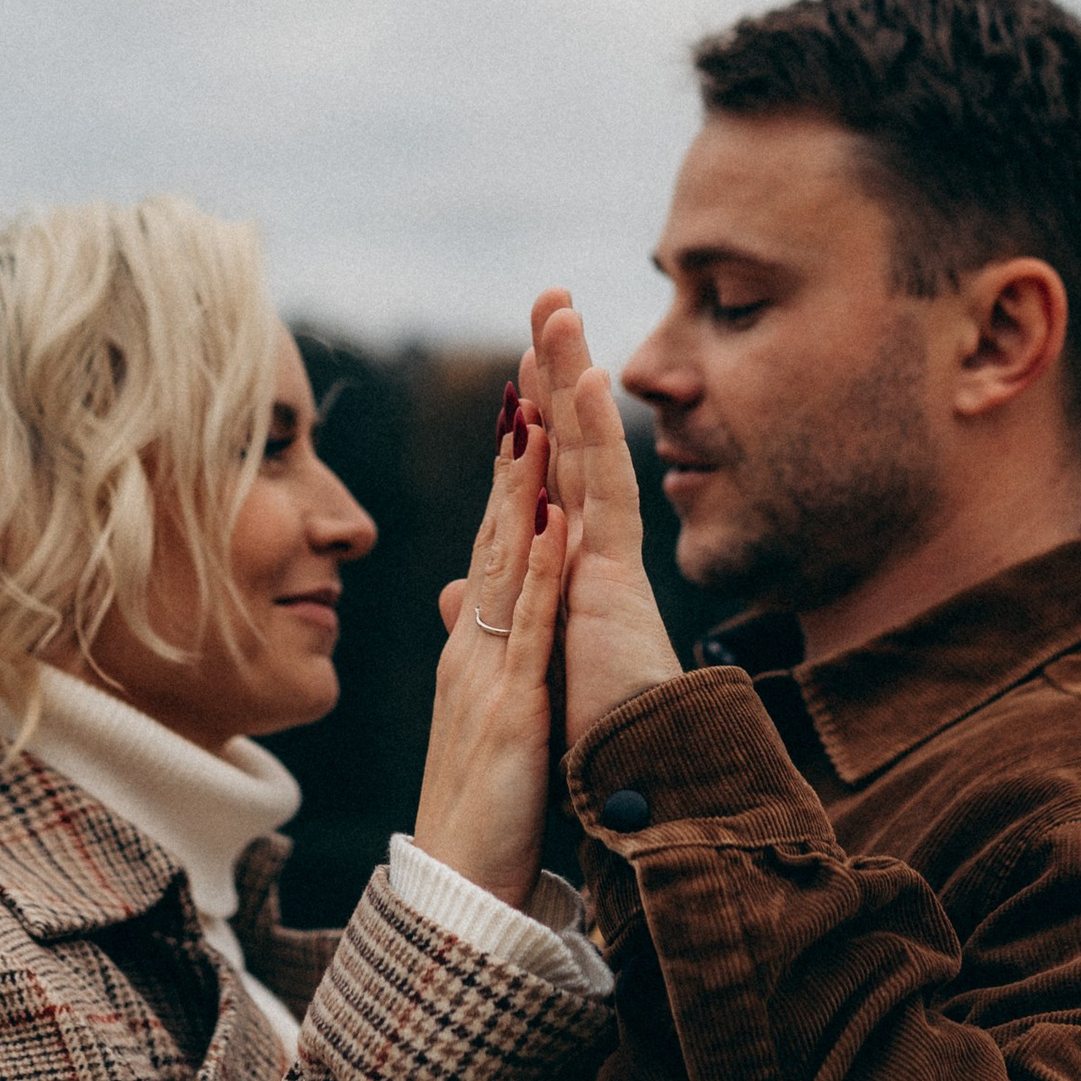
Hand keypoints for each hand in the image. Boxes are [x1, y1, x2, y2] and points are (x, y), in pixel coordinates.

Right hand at [411, 394, 568, 909]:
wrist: (462, 889)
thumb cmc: (482, 807)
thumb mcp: (481, 713)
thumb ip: (477, 648)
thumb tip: (461, 596)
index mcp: (478, 644)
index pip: (497, 534)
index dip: (513, 463)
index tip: (529, 393)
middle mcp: (475, 644)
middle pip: (496, 523)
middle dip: (517, 441)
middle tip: (530, 359)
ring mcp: (488, 672)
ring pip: (505, 560)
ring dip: (522, 484)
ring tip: (538, 410)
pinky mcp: (509, 710)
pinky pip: (525, 630)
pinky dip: (536, 573)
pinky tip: (550, 523)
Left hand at [528, 293, 681, 745]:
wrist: (621, 782)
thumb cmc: (579, 734)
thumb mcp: (517, 662)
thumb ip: (496, 616)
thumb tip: (458, 589)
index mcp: (561, 570)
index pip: (540, 474)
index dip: (528, 415)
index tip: (516, 360)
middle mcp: (589, 553)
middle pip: (568, 443)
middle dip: (555, 371)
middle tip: (547, 298)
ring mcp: (605, 559)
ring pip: (588, 448)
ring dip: (572, 376)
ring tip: (559, 311)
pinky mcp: (615, 576)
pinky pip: (606, 488)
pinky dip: (596, 433)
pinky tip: (587, 380)